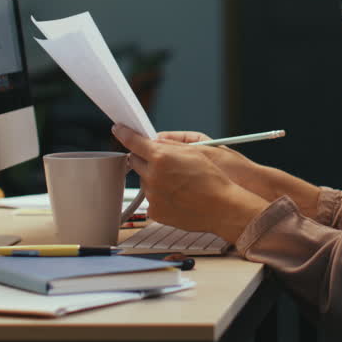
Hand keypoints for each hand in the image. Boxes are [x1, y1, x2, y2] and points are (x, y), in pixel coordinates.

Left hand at [113, 125, 268, 241]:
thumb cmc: (212, 180)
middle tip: (164, 162)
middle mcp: (153, 176)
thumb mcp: (194, 151)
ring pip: (145, 181)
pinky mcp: (155, 211)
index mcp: (161, 157)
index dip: (125, 133)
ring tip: (178, 183)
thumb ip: (169, 145)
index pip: (134, 141)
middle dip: (145, 158)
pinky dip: (160, 196)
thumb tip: (154, 142)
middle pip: (136, 161)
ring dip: (155, 178)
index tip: (119, 130)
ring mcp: (152, 195)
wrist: (222, 207)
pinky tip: (178, 196)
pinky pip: (152, 199)